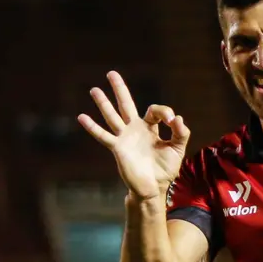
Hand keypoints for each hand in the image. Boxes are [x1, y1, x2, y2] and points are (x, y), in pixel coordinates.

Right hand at [77, 71, 190, 200]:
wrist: (153, 188)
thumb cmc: (165, 170)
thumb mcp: (178, 149)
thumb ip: (181, 133)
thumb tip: (178, 118)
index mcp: (151, 128)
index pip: (155, 111)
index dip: (165, 112)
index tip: (173, 121)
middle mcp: (136, 129)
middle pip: (126, 104)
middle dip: (120, 89)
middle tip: (111, 73)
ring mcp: (125, 138)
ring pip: (112, 116)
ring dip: (103, 103)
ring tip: (94, 89)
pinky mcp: (118, 148)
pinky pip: (103, 136)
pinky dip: (92, 127)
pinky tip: (82, 117)